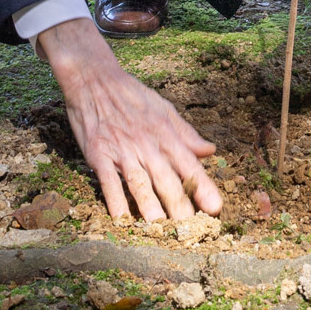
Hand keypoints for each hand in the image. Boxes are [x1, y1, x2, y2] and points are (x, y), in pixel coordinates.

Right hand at [39, 18, 222, 220]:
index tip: (216, 208)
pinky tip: (121, 220)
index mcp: (165, 132)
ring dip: (149, 207)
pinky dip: (115, 200)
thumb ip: (186, 134)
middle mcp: (146, 143)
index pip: (189, 164)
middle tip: (191, 230)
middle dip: (179, 205)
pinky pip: (108, 181)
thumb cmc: (133, 96)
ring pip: (139, 182)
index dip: (202, 187)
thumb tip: (210, 151)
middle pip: (166, 178)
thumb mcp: (164, 109)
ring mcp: (122, 149)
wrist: (95, 79)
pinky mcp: (98, 154)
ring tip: (160, 229)